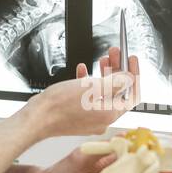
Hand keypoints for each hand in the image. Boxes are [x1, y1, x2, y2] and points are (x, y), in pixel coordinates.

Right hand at [23, 47, 139, 139]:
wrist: (37, 118)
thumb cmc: (60, 106)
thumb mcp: (93, 87)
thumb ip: (116, 82)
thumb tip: (129, 78)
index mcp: (110, 114)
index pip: (132, 94)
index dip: (134, 75)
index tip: (131, 60)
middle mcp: (102, 119)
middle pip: (118, 91)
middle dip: (117, 70)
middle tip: (115, 54)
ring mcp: (90, 118)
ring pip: (104, 92)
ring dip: (104, 74)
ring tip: (102, 59)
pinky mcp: (79, 116)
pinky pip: (89, 97)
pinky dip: (89, 83)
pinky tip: (83, 71)